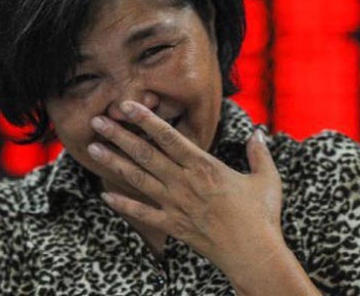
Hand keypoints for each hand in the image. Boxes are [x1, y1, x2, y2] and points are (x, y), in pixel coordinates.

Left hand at [87, 100, 285, 284]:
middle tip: (97, 121)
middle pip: (146, 154)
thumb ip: (259, 153)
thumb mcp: (267, 178)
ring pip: (139, 179)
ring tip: (93, 148)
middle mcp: (185, 183)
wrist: (253, 254)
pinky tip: (105, 196)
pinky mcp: (174, 226)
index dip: (147, 120)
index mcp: (205, 167)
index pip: (170, 137)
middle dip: (120, 135)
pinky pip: (142, 214)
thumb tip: (258, 132)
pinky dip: (123, 205)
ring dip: (114, 163)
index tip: (128, 105)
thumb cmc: (263, 216)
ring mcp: (176, 205)